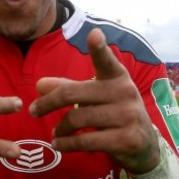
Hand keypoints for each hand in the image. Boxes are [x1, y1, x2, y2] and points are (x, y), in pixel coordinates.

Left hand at [29, 28, 158, 173]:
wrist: (144, 144)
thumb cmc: (114, 113)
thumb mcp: (95, 97)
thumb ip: (68, 88)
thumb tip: (40, 85)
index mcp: (117, 77)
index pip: (106, 61)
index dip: (100, 48)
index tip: (94, 34)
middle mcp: (125, 92)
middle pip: (73, 94)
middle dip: (48, 103)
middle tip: (33, 111)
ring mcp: (128, 116)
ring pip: (77, 119)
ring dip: (60, 128)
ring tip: (55, 133)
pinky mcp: (126, 140)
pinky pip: (85, 141)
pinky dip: (66, 144)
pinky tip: (59, 144)